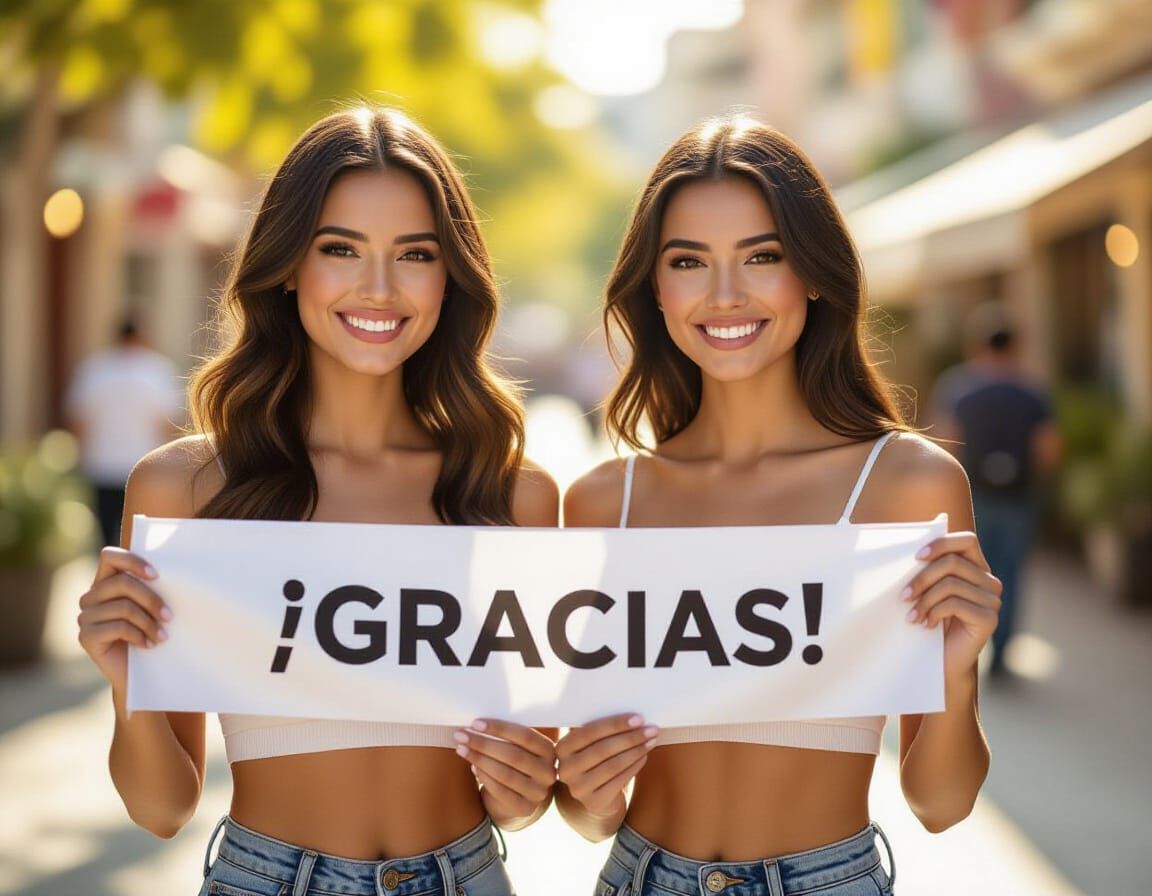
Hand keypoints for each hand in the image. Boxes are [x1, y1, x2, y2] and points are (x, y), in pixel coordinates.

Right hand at [77, 546, 168, 689]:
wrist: (143, 674)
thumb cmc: (152, 634)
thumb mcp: (153, 607)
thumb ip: (152, 587)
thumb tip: (175, 570)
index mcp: (106, 582)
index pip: (109, 557)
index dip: (132, 561)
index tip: (156, 575)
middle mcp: (91, 597)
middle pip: (122, 583)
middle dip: (151, 599)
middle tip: (169, 616)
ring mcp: (85, 617)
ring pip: (123, 607)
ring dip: (149, 622)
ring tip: (162, 636)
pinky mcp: (85, 637)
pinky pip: (117, 627)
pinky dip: (138, 635)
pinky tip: (148, 644)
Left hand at [455, 719, 555, 824]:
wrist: (518, 799)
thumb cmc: (514, 764)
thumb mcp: (519, 748)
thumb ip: (508, 736)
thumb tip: (478, 724)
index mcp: (549, 750)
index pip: (526, 736)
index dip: (500, 728)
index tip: (476, 723)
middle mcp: (548, 772)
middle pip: (513, 755)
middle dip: (483, 743)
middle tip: (461, 735)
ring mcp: (538, 793)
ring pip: (504, 773)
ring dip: (479, 759)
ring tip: (461, 749)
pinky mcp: (524, 808)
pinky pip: (499, 790)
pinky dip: (484, 777)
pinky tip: (473, 767)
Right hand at [556, 713, 657, 815]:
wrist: (595, 794)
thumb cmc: (597, 759)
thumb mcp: (591, 744)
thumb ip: (601, 730)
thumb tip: (632, 717)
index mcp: (562, 748)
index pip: (589, 732)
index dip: (615, 724)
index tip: (638, 719)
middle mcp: (566, 769)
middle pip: (603, 749)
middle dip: (630, 738)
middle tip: (651, 730)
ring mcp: (578, 788)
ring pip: (613, 765)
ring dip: (636, 751)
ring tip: (651, 741)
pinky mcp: (594, 802)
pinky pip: (619, 780)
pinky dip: (634, 766)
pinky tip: (644, 757)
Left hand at [903, 532, 1001, 680]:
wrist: (943, 662)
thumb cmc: (931, 621)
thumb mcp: (928, 591)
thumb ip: (928, 569)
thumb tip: (913, 551)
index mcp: (977, 568)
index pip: (967, 540)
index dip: (942, 543)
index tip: (916, 557)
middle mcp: (989, 582)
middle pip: (952, 563)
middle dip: (922, 578)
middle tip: (903, 596)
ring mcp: (992, 600)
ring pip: (951, 584)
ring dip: (924, 600)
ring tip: (912, 616)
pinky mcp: (989, 619)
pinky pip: (955, 604)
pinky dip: (934, 612)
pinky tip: (926, 624)